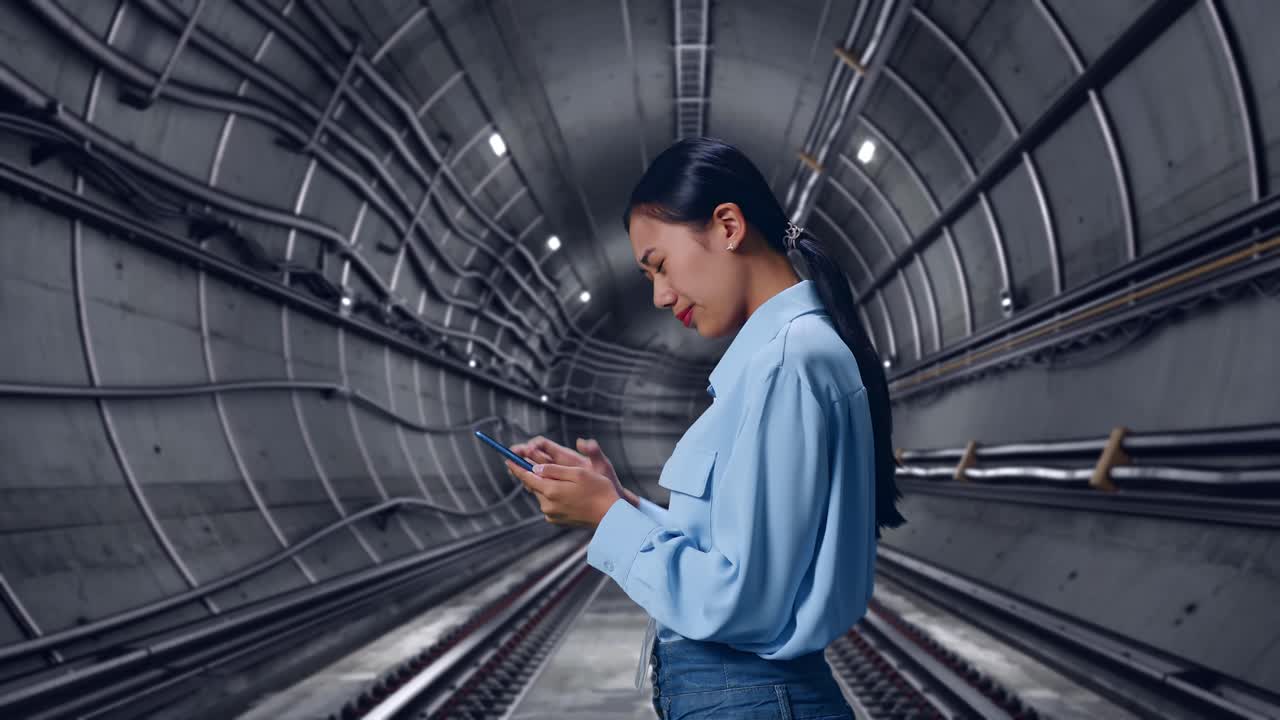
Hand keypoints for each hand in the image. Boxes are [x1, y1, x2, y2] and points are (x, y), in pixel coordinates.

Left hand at [506, 460, 621, 528]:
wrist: (610, 516)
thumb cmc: (598, 490)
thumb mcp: (578, 473)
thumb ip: (554, 470)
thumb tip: (535, 469)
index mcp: (551, 490)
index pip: (527, 477)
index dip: (516, 467)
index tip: (507, 459)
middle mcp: (547, 505)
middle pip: (534, 485)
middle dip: (533, 475)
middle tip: (533, 462)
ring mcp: (551, 515)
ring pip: (542, 494)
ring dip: (546, 486)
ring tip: (561, 479)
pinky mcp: (557, 521)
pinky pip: (550, 504)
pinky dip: (553, 496)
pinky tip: (568, 493)